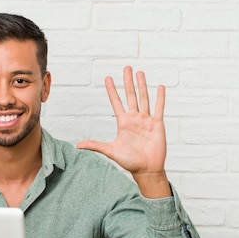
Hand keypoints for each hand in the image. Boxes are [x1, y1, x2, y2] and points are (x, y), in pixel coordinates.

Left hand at [77, 66, 170, 197]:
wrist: (146, 169)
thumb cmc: (129, 161)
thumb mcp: (111, 151)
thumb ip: (96, 145)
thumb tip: (78, 145)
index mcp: (123, 122)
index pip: (116, 102)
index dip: (112, 90)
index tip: (107, 78)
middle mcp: (134, 118)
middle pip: (130, 95)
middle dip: (128, 82)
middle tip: (126, 67)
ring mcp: (146, 120)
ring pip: (144, 98)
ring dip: (142, 85)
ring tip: (140, 72)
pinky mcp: (157, 124)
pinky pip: (159, 108)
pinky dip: (160, 97)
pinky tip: (160, 87)